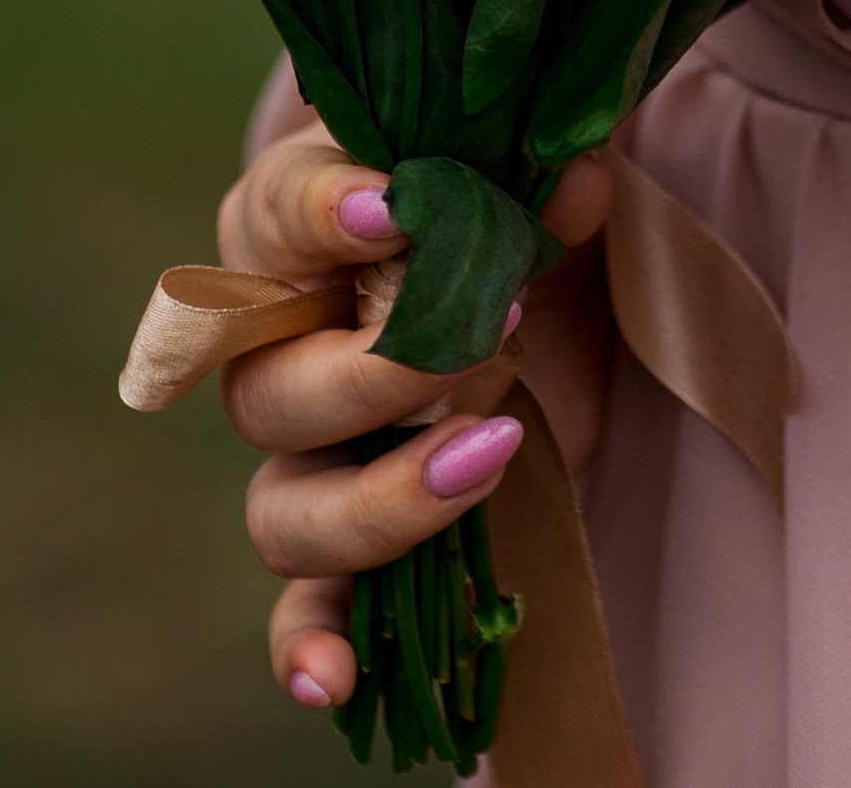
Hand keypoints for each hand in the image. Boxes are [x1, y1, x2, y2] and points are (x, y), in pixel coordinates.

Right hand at [217, 115, 616, 716]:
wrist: (516, 270)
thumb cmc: (495, 188)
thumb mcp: (529, 166)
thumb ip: (544, 169)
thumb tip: (577, 179)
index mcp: (292, 226)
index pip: (276, 214)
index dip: (327, 213)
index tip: (399, 207)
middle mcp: (275, 347)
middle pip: (273, 387)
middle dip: (380, 371)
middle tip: (495, 326)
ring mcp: (308, 451)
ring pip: (284, 508)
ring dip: (379, 497)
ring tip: (492, 449)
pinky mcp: (359, 527)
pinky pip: (305, 605)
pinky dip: (309, 644)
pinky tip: (334, 683)